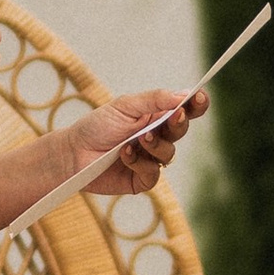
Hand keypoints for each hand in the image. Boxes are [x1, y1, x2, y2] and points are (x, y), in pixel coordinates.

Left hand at [73, 86, 206, 195]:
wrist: (73, 153)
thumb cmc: (97, 126)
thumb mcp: (125, 106)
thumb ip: (154, 99)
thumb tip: (183, 94)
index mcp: (155, 116)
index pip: (184, 110)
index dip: (196, 105)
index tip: (200, 98)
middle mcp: (157, 137)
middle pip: (181, 131)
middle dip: (179, 124)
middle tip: (174, 116)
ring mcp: (150, 159)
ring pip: (169, 154)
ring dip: (156, 144)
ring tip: (138, 139)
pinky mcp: (141, 179)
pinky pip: (153, 173)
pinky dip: (140, 162)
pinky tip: (124, 154)